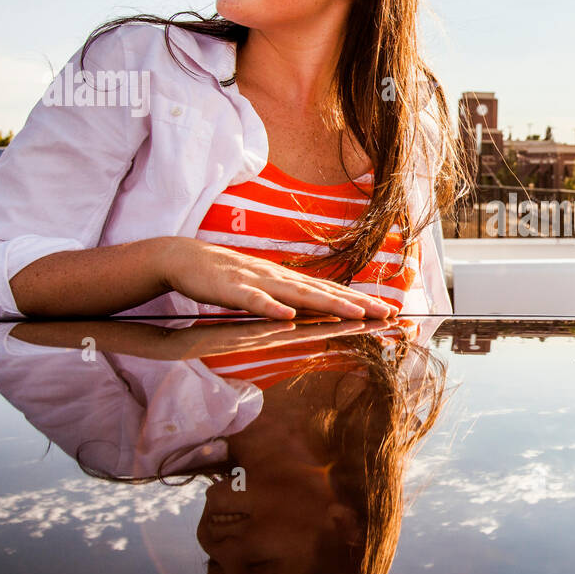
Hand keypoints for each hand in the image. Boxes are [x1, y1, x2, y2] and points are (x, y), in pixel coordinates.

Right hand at [157, 237, 396, 319]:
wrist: (186, 258)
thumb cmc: (228, 277)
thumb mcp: (265, 288)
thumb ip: (290, 298)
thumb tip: (319, 309)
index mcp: (288, 281)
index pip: (331, 293)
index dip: (359, 302)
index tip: (388, 311)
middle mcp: (280, 279)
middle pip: (325, 293)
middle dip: (357, 304)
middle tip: (388, 313)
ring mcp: (258, 282)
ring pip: (298, 294)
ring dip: (328, 303)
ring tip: (355, 313)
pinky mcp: (234, 289)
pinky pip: (255, 300)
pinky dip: (272, 307)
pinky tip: (288, 315)